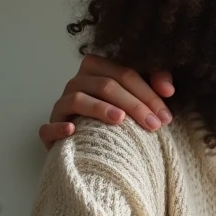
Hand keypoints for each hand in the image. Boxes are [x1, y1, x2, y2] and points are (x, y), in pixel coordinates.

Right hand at [39, 53, 175, 148]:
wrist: (96, 145)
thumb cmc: (122, 116)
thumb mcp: (141, 96)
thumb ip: (156, 83)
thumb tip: (168, 89)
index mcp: (97, 69)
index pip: (125, 74)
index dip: (148, 94)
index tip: (165, 117)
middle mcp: (76, 84)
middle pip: (105, 85)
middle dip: (133, 104)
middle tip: (153, 124)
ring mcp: (61, 106)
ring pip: (77, 99)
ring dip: (99, 108)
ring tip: (120, 120)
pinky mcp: (49, 131)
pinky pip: (47, 127)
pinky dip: (58, 128)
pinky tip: (73, 131)